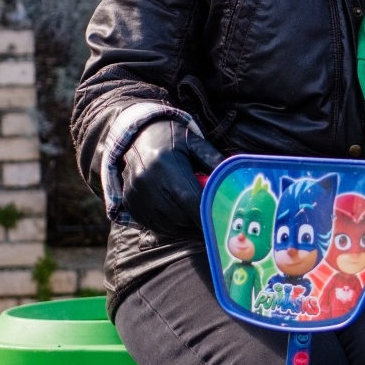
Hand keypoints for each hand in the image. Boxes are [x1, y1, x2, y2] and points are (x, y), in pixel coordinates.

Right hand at [118, 117, 223, 236]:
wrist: (136, 136)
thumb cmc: (171, 139)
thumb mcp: (195, 142)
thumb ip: (214, 160)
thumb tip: (235, 180)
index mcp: (166, 165)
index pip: (191, 199)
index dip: (206, 215)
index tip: (220, 223)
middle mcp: (148, 182)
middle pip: (179, 216)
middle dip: (197, 223)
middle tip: (211, 224)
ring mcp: (136, 195)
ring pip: (166, 225)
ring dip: (185, 228)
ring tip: (196, 223)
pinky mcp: (130, 204)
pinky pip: (153, 225)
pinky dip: (169, 228)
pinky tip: (180, 222)